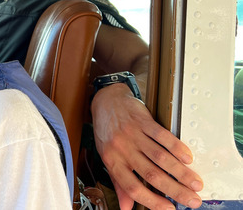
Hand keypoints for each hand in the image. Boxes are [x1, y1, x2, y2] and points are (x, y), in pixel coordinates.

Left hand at [91, 83, 203, 209]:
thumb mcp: (107, 156)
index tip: (169, 209)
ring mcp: (132, 134)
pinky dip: (176, 147)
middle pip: (151, 174)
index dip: (152, 201)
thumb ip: (118, 182)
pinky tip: (187, 157)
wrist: (105, 101)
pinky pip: (161, 135)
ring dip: (180, 172)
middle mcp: (122, 148)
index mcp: (112, 161)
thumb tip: (127, 207)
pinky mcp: (142, 120)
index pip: (132, 187)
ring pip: (160, 157)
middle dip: (175, 190)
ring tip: (195, 182)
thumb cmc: (107, 131)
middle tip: (192, 199)